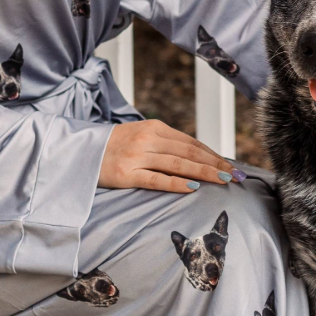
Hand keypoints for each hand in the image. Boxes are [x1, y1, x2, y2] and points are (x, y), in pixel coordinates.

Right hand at [98, 119, 243, 192]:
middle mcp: (148, 139)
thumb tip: (196, 158)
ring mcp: (137, 156)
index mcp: (155, 127)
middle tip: (236, 176)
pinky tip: (192, 187)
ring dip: (204, 173)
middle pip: (190, 153)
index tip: (231, 166)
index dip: (214, 155)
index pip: (191, 142)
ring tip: (223, 181)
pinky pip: (156, 179)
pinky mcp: (126, 174)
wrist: (80, 151)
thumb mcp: (141, 137)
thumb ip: (165, 144)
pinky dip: (176, 183)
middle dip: (216, 165)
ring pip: (178, 164)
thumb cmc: (115, 147)